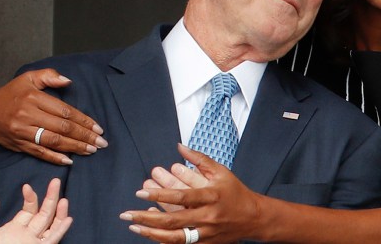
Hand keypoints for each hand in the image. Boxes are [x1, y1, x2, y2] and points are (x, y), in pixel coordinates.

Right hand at [0, 68, 107, 164]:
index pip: (65, 111)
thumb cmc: (12, 93)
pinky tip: (69, 160)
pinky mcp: (18, 144)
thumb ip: (49, 76)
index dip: (83, 120)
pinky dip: (55, 158)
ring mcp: (22, 131)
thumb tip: (68, 81)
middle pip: (62, 128)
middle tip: (101, 143)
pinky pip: (39, 153)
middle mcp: (28, 115)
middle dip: (84, 136)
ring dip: (74, 148)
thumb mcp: (28, 78)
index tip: (98, 128)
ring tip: (91, 151)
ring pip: (53, 141)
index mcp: (34, 98)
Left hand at [0, 178, 72, 243]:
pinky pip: (52, 240)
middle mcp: (26, 236)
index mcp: (12, 230)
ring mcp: (32, 243)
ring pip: (51, 225)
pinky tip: (68, 219)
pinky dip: (61, 230)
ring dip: (59, 212)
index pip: (28, 210)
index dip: (30, 197)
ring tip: (63, 198)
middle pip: (44, 214)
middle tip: (55, 181)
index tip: (26, 187)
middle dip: (51, 197)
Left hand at [120, 144, 261, 242]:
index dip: (160, 194)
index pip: (181, 196)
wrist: (253, 218)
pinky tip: (149, 233)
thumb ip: (199, 159)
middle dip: (147, 217)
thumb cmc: (235, 192)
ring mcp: (205, 233)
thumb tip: (179, 147)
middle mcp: (207, 216)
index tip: (141, 192)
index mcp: (211, 196)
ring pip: (174, 237)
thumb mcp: (220, 171)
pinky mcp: (204, 243)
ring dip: (151, 232)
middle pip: (173, 219)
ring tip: (133, 225)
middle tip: (127, 212)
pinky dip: (163, 240)